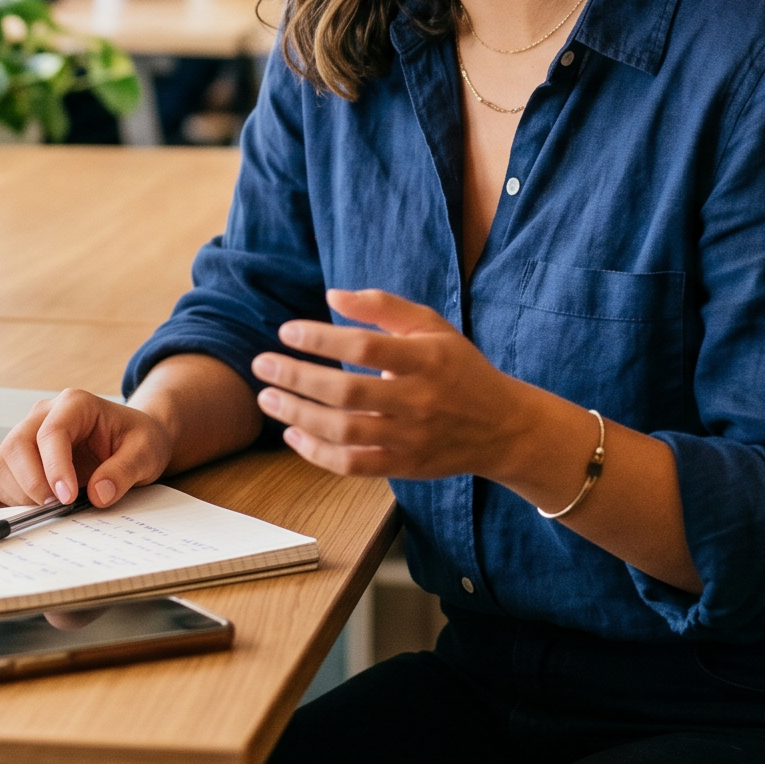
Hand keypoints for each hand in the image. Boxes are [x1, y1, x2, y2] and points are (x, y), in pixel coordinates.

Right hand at [0, 389, 173, 508]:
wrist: (134, 441)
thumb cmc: (138, 439)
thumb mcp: (146, 452)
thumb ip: (125, 471)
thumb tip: (98, 494)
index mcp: (75, 404)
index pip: (52, 432)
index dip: (54, 467)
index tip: (66, 497)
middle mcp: (45, 414)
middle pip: (17, 444)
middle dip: (31, 482)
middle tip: (57, 506)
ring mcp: (30, 434)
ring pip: (3, 462)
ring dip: (21, 491)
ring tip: (53, 506)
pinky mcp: (23, 458)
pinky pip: (4, 478)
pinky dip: (16, 497)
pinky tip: (42, 505)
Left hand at [253, 288, 550, 483]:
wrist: (501, 427)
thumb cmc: (458, 368)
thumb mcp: (432, 327)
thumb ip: (383, 308)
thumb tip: (331, 296)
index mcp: (426, 360)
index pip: (364, 348)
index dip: (321, 339)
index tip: (286, 331)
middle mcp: (418, 401)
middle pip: (347, 393)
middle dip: (297, 378)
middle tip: (262, 365)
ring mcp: (410, 439)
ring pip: (344, 432)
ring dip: (298, 415)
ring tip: (267, 398)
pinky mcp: (404, 467)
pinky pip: (352, 465)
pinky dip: (317, 453)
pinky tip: (293, 434)